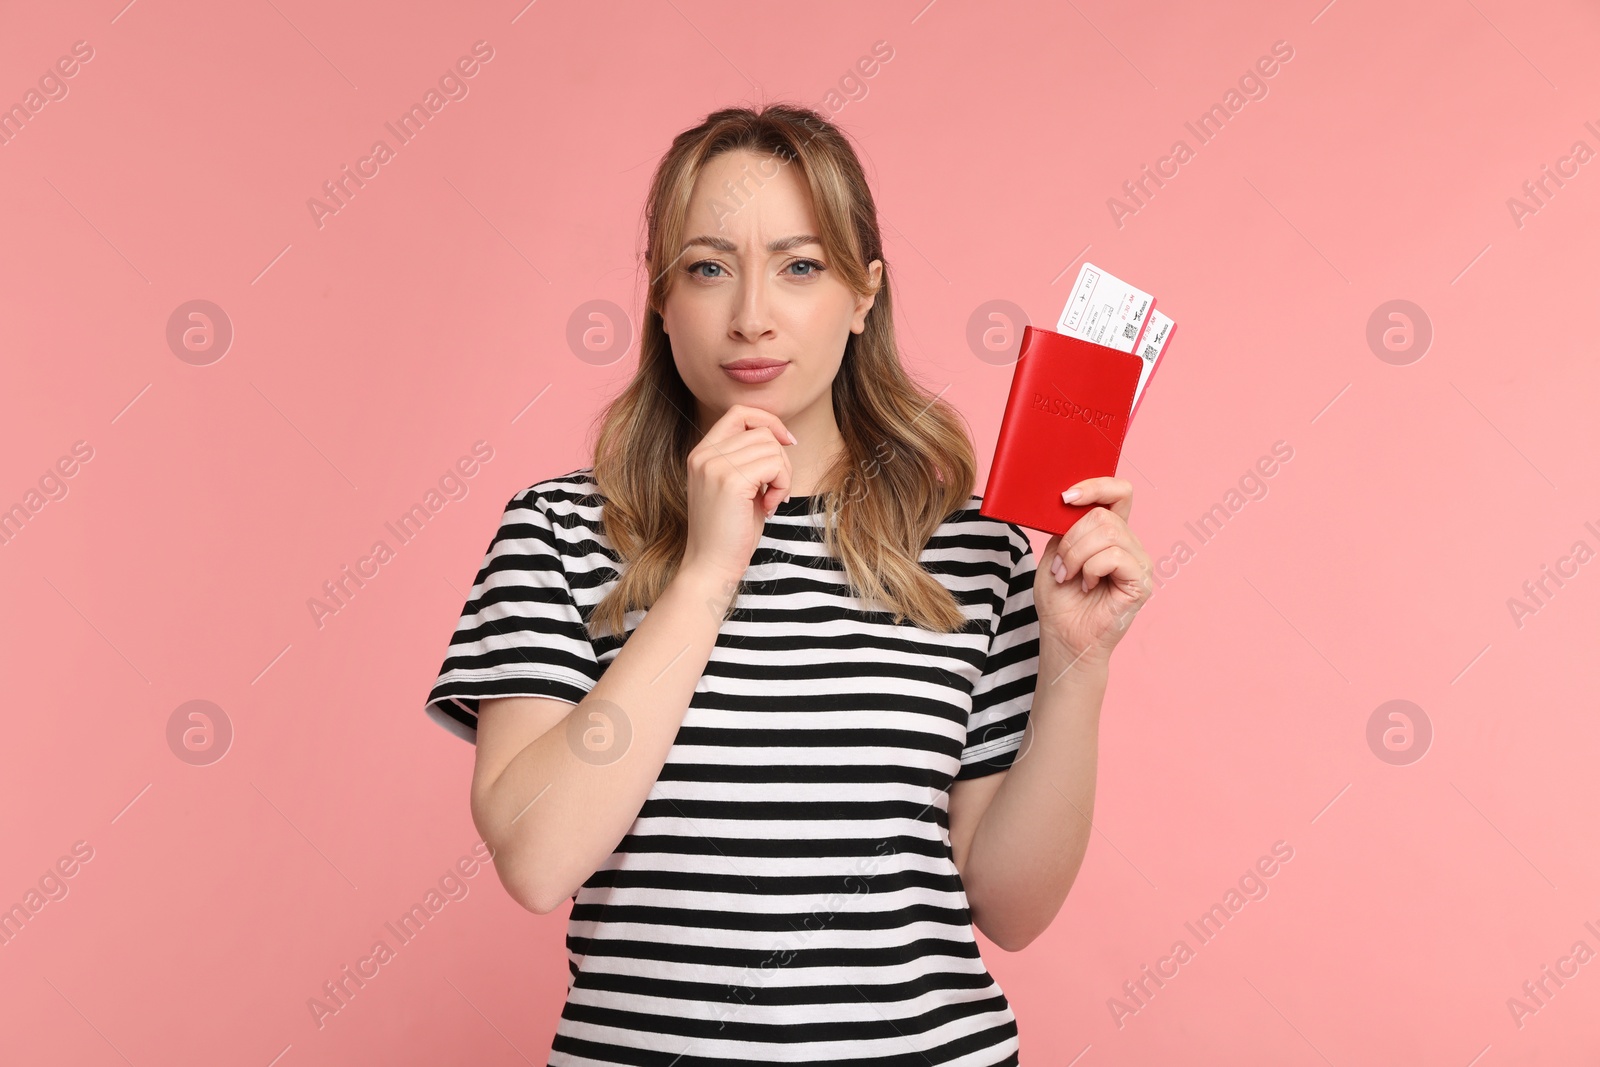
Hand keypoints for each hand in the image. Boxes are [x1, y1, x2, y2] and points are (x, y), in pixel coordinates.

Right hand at [680, 404, 797, 587]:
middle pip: (762, 432)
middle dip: (780, 459)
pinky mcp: (730, 481)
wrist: (710, 567)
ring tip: (771, 500)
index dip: (768, 421)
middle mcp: (704, 454)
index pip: (739, 412)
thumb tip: (781, 436)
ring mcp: (714, 466)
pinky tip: (769, 506)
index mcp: (702, 453)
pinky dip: (782, 485)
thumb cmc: (729, 532)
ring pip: (771, 447)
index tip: (786, 442)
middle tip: (775, 491)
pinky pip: (775, 465)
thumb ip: (748, 459)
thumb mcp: (736, 486)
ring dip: (783, 475)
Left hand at [1035, 476, 1153, 666]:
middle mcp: (1129, 543)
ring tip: (1070, 577)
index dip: (1096, 486)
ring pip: (1107, 533)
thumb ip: (1065, 527)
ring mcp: (1138, 562)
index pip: (1118, 493)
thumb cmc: (1060, 600)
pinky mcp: (1141, 581)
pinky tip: (1088, 586)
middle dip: (1071, 539)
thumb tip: (1070, 501)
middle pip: (1103, 515)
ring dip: (1076, 555)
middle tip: (1061, 566)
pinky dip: (1091, 569)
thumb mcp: (1054, 554)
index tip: (1066, 496)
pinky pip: (1114, 556)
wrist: (1063, 637)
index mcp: (1110, 533)